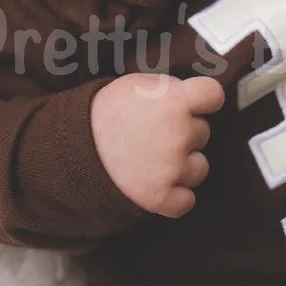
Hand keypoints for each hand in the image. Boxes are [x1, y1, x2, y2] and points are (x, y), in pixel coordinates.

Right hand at [91, 73, 223, 217]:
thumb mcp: (138, 85)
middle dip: (184, 132)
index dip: (204, 100)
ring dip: (183, 164)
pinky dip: (175, 196)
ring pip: (199, 167)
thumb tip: (196, 99)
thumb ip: (171, 90)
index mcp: (173, 102)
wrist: (72, 149)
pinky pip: (187, 200)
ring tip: (153, 158)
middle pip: (203, 132)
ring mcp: (171, 168)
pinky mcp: (161, 197)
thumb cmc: (106, 113)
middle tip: (154, 132)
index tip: (194, 104)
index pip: (213, 95)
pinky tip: (157, 182)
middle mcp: (178, 135)